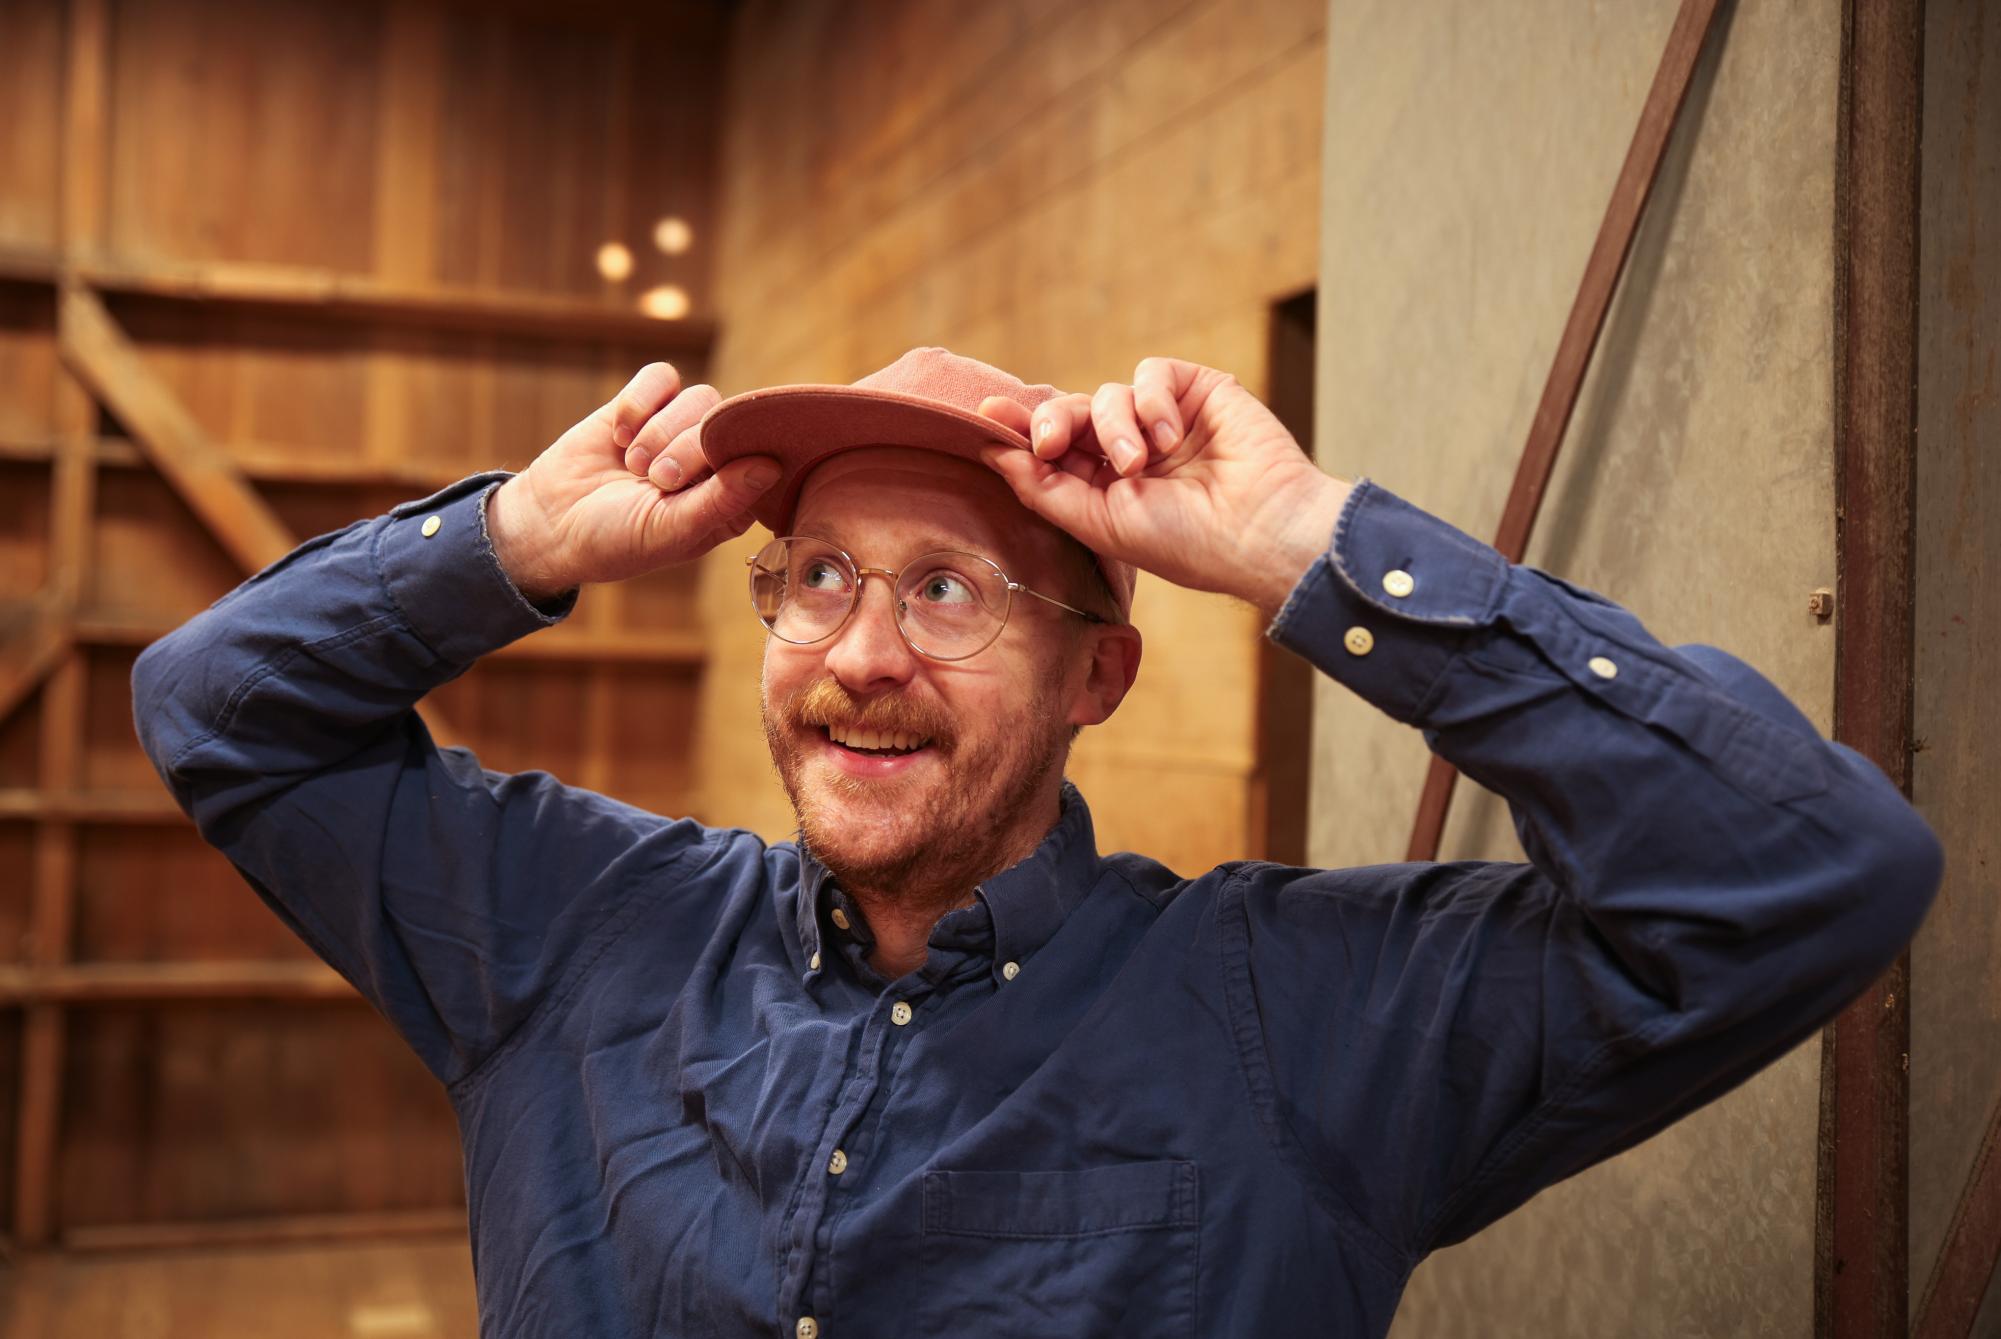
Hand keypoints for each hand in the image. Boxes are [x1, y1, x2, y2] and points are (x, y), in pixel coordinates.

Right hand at [488, 363, 779, 601]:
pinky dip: (639, 403)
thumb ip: (721, 500)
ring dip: (660, 431)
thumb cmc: (617, 539)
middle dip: (686, 450)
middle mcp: (715, 460)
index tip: (690, 483)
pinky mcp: (647, 403)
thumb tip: (771, 466)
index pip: (762, 458)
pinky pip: (661, 376)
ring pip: (699, 397)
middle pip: (727, 422)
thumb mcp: (670, 530)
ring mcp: (681, 427)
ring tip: (633, 464)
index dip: (731, 462)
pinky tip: (619, 435)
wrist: (551, 523)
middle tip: (655, 480)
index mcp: (733, 499)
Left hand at [976, 358, 1350, 615]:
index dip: (1019, 429)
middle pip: (1071, 412)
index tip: (988, 415)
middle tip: (1050, 442)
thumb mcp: (1100, 523)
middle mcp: (1131, 449)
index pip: (1053, 447)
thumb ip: (1043, 488)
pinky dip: (1152, 402)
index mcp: (1105, 486)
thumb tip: (991, 452)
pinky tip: (1172, 438)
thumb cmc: (1185, 542)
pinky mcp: (1196, 391)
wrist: (1258, 531)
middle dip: (1053, 421)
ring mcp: (1163, 419)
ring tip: (1142, 463)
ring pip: (1108, 394)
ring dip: (1115, 426)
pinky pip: (1150, 374)